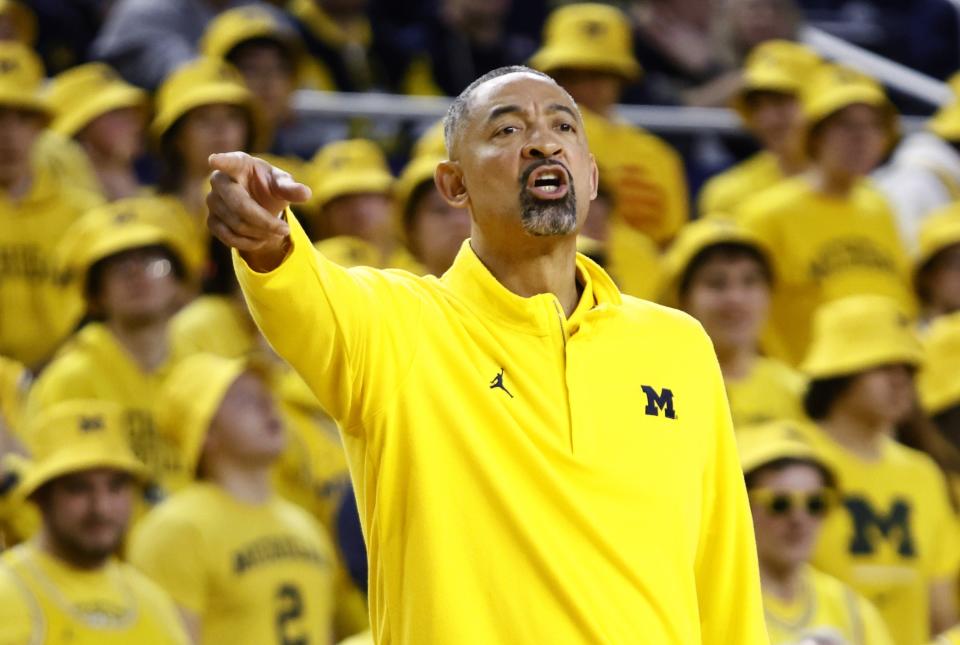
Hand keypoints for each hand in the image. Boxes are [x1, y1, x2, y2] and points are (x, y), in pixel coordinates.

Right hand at [207, 152, 310, 271]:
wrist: (258, 204)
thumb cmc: (269, 187)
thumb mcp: (282, 184)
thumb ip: (291, 188)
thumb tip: (306, 194)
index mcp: (239, 164)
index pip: (230, 162)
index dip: (222, 161)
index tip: (215, 160)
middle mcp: (220, 181)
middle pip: (240, 205)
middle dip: (265, 221)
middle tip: (285, 230)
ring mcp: (213, 201)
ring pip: (237, 224)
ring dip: (262, 233)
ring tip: (276, 232)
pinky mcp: (211, 221)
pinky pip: (229, 238)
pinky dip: (250, 243)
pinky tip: (262, 239)